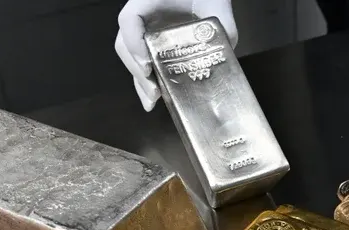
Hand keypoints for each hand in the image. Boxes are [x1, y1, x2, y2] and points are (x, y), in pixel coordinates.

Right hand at [116, 0, 237, 110]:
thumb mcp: (218, 7)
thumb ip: (223, 28)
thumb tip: (221, 61)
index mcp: (150, 1)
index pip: (129, 19)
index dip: (133, 42)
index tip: (148, 65)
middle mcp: (142, 18)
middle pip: (125, 44)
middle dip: (137, 71)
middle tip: (154, 92)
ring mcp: (144, 33)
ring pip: (131, 58)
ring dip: (139, 81)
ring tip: (152, 101)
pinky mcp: (151, 47)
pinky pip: (142, 64)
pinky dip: (145, 82)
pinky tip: (153, 100)